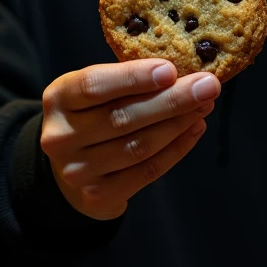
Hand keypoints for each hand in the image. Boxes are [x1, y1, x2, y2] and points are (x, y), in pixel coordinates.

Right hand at [41, 59, 219, 220]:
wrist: (67, 168)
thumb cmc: (91, 114)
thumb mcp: (94, 90)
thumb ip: (126, 80)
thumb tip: (184, 70)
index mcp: (58, 98)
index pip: (94, 84)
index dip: (133, 77)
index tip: (171, 70)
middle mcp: (61, 136)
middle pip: (122, 117)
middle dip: (171, 100)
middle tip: (208, 86)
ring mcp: (77, 171)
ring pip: (138, 146)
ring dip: (179, 124)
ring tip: (205, 105)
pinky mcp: (97, 197)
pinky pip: (146, 172)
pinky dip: (176, 150)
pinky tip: (195, 130)